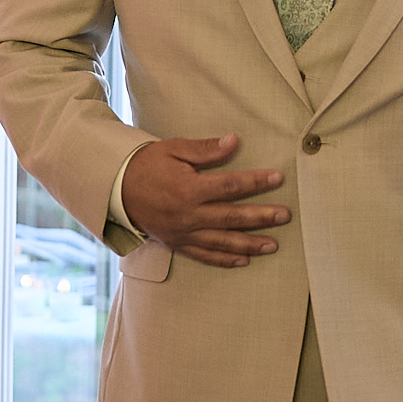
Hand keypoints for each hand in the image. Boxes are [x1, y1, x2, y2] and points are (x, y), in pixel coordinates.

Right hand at [118, 135, 288, 268]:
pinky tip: (243, 260)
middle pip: (232, 217)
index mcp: (189, 189)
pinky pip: (204, 255)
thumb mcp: (173, 149)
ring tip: (273, 245)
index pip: (230, 186)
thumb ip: (205, 149)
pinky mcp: (177, 243)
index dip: (255, 182)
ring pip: (222, 242)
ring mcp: (183, 233)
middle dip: (261, 217)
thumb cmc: (147, 164)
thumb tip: (234, 141)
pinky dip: (224, 259)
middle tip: (284, 215)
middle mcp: (188, 215)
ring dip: (249, 244)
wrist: (117, 189)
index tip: (277, 178)